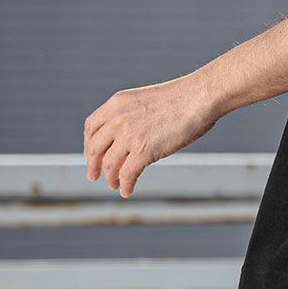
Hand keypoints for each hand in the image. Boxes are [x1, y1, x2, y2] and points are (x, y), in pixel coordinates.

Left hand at [84, 74, 218, 197]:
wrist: (199, 97)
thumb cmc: (183, 98)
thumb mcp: (147, 102)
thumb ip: (134, 117)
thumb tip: (134, 138)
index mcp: (117, 103)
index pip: (91, 126)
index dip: (88, 144)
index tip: (92, 154)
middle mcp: (117, 119)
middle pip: (95, 148)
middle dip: (93, 165)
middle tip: (94, 176)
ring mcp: (129, 136)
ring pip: (109, 164)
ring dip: (109, 178)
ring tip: (113, 185)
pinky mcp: (143, 151)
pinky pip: (127, 174)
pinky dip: (125, 185)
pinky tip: (127, 191)